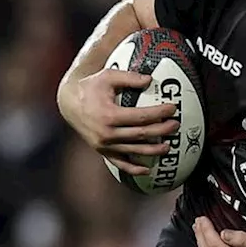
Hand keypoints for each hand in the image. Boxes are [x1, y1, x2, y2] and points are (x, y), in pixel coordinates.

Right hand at [60, 68, 179, 175]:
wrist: (69, 103)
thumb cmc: (91, 87)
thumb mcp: (108, 76)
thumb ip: (129, 78)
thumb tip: (150, 80)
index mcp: (108, 115)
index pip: (141, 117)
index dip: (159, 113)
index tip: (173, 108)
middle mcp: (106, 133)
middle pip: (141, 135)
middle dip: (162, 131)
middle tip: (176, 125)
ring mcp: (104, 145)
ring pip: (134, 151)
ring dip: (153, 151)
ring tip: (169, 146)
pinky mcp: (102, 151)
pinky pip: (120, 163)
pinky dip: (134, 169)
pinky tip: (148, 170)